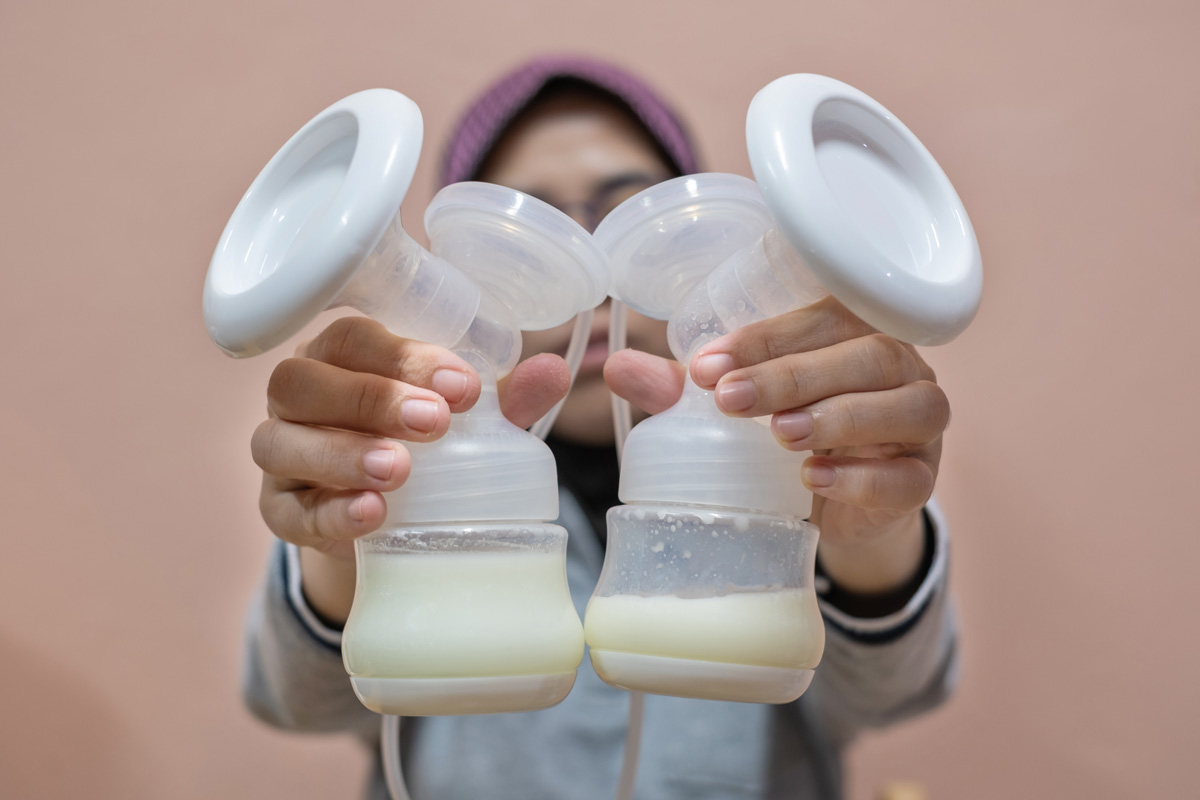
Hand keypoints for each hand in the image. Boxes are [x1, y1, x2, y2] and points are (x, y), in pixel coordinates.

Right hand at [251, 316, 569, 622]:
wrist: (389, 519)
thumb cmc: (425, 445)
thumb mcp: (465, 420)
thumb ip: (505, 397)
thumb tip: (555, 370)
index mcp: (340, 355)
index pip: (355, 338)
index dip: (404, 356)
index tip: (463, 386)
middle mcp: (297, 395)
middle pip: (303, 381)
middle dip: (372, 399)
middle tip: (435, 424)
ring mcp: (280, 454)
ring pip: (280, 443)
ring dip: (342, 454)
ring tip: (400, 470)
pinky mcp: (278, 510)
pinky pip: (285, 511)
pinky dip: (330, 512)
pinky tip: (372, 513)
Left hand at [604, 296, 948, 594]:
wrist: (836, 510)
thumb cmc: (786, 436)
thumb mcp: (735, 410)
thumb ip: (682, 390)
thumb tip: (615, 368)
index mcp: (853, 331)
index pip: (823, 314)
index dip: (767, 337)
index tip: (707, 366)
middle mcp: (900, 368)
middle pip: (868, 353)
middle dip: (794, 374)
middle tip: (730, 401)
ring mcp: (921, 426)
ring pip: (907, 405)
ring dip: (840, 417)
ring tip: (780, 437)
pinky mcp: (923, 481)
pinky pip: (910, 475)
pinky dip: (862, 477)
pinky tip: (814, 479)